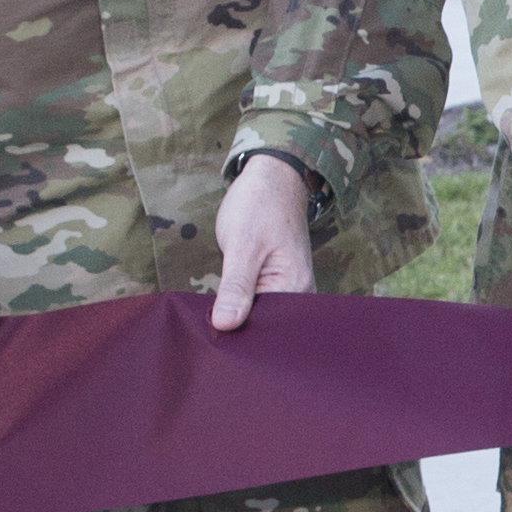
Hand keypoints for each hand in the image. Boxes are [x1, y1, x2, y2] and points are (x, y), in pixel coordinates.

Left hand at [213, 155, 318, 330]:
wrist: (272, 178)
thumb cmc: (259, 205)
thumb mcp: (242, 246)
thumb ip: (235, 287)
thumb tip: (224, 325)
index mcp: (295, 287)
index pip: (265, 327)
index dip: (238, 332)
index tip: (213, 333)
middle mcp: (300, 292)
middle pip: (266, 324)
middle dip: (239, 326)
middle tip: (211, 325)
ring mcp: (291, 287)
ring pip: (261, 314)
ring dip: (240, 314)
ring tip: (217, 314)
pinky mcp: (279, 281)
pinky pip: (261, 302)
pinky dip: (243, 303)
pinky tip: (227, 303)